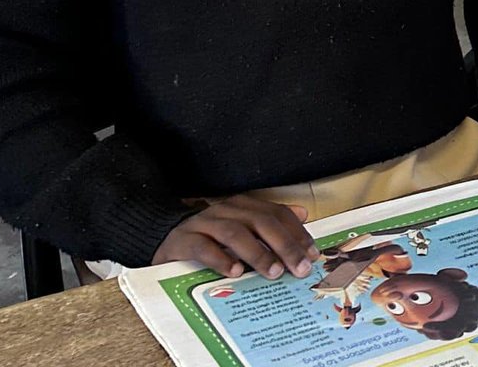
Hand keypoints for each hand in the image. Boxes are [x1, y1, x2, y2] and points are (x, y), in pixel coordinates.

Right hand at [152, 195, 319, 280]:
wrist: (165, 236)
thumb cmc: (211, 236)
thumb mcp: (243, 227)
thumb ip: (271, 221)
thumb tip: (303, 215)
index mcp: (244, 206)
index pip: (276, 214)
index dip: (296, 233)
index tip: (312, 254)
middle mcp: (226, 210)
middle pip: (261, 222)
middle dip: (284, 245)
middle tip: (298, 267)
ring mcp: (204, 224)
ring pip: (235, 233)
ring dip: (257, 253)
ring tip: (273, 271)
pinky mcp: (183, 241)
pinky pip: (203, 248)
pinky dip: (221, 259)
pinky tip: (234, 272)